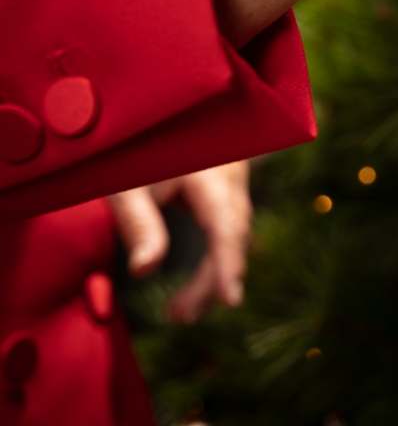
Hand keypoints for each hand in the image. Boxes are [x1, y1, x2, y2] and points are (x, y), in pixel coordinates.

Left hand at [106, 160, 252, 322]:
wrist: (160, 118)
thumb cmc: (136, 149)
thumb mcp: (126, 184)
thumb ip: (138, 224)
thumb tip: (145, 272)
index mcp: (211, 176)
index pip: (226, 226)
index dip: (228, 265)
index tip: (231, 301)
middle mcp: (232, 181)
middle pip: (232, 238)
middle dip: (211, 281)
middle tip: (179, 318)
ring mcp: (233, 188)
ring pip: (232, 239)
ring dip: (211, 277)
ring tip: (179, 313)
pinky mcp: (226, 196)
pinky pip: (227, 234)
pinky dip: (213, 262)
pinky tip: (194, 289)